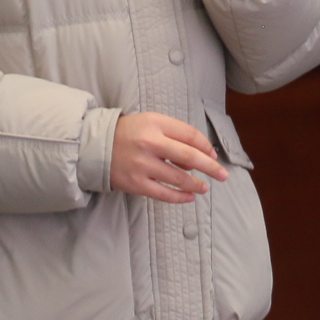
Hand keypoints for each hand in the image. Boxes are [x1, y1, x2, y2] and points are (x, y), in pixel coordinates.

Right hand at [109, 111, 226, 202]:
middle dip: (210, 167)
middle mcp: (150, 143)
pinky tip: (190, 197)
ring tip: (205, 187)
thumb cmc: (128, 133)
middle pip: (189, 156)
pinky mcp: (136, 183)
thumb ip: (173, 134)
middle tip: (223, 175)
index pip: (189, 135)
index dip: (206, 146)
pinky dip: (180, 197)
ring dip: (196, 184)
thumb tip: (196, 158)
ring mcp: (143, 165)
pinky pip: (163, 193)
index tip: (213, 155)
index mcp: (155, 124)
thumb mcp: (150, 122)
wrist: (96, 146)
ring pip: (179, 178)